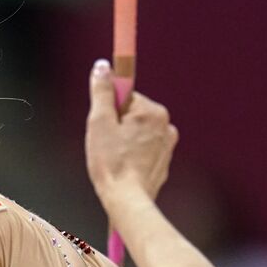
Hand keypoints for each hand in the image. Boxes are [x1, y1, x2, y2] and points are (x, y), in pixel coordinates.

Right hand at [84, 59, 177, 204]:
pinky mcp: (163, 162)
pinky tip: (123, 167)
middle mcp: (166, 125)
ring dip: (124, 141)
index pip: (125, 97)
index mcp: (152, 111)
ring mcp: (167, 145)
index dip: (109, 111)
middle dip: (117, 126)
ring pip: (138, 133)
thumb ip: (102, 91)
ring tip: (114, 158)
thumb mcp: (99, 122)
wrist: (127, 199)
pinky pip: (144, 150)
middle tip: (106, 144)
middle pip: (132, 114)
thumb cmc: (112, 163)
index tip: (104, 125)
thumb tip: (102, 67)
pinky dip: (133, 155)